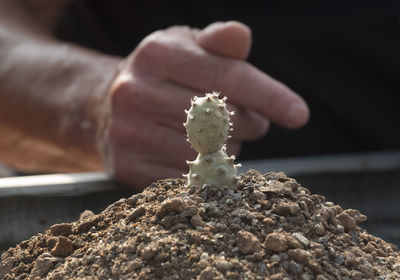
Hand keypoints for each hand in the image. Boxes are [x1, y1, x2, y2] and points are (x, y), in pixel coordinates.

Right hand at [101, 21, 308, 188]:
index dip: (268, 96)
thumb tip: (241, 36)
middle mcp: (136, 91)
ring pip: (206, 154)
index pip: (227, 77)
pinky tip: (198, 155)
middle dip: (247, 123)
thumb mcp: (185, 47)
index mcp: (157, 54)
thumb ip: (217, 43)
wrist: (101, 105)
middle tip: (243, 120)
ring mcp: (128, 131)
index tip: (299, 115)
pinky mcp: (126, 164)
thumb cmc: (159, 74)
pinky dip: (203, 170)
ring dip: (226, 150)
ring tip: (215, 137)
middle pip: (222, 119)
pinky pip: (184, 177)